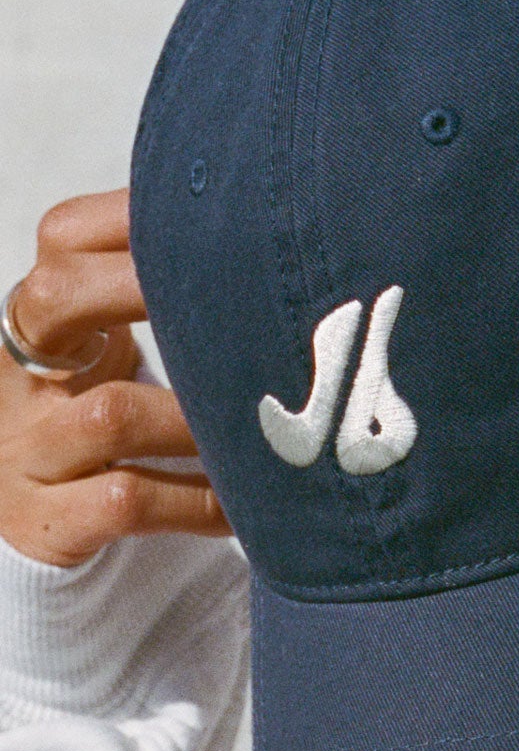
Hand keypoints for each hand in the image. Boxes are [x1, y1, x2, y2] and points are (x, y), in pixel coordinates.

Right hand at [0, 190, 230, 565]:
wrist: (34, 529)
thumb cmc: (93, 426)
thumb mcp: (102, 354)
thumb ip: (154, 304)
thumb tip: (262, 246)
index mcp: (41, 321)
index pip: (63, 238)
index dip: (132, 222)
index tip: (218, 233)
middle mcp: (23, 376)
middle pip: (56, 298)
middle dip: (150, 292)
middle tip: (240, 317)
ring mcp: (29, 449)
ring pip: (111, 413)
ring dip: (197, 420)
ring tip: (257, 430)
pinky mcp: (50, 520)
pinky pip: (128, 501)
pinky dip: (197, 501)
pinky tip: (242, 505)